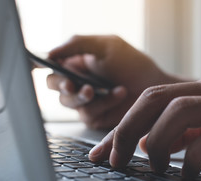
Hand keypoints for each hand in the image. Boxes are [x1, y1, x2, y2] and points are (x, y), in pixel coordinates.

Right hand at [47, 35, 185, 128]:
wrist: (155, 86)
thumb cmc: (132, 63)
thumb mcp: (106, 45)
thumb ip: (77, 44)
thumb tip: (50, 53)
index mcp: (76, 63)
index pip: (52, 66)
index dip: (46, 68)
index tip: (51, 67)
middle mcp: (77, 82)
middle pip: (55, 87)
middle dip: (68, 87)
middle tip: (81, 86)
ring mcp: (85, 101)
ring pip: (70, 103)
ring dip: (90, 96)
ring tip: (115, 88)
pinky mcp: (95, 116)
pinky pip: (88, 114)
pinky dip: (104, 104)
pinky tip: (120, 94)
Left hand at [89, 76, 200, 177]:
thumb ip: (186, 131)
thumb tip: (152, 142)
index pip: (150, 99)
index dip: (121, 124)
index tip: (101, 151)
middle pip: (156, 98)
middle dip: (127, 130)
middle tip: (115, 160)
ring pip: (179, 111)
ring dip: (156, 142)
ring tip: (152, 167)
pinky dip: (193, 158)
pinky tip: (189, 174)